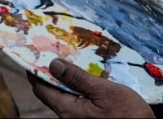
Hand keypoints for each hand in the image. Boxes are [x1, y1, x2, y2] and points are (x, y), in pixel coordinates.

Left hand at [31, 60, 153, 118]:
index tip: (34, 52)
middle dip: (48, 72)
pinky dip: (73, 86)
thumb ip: (78, 78)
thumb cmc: (128, 114)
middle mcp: (68, 117)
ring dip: (62, 78)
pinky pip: (74, 100)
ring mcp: (77, 118)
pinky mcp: (87, 118)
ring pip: (62, 95)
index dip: (34, 70)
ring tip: (68, 59)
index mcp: (68, 110)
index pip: (40, 88)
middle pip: (49, 92)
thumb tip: (53, 64)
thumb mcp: (104, 91)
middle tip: (52, 51)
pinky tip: (82, 75)